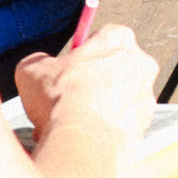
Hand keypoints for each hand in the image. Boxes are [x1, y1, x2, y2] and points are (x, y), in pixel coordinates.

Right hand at [13, 21, 156, 144]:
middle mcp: (140, 67)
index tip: (74, 61)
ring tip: (69, 123)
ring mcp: (145, 99)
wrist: (81, 143)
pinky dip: (105, 131)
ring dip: (98, 109)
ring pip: (119, 100)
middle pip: (117, 68)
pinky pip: (122, 126)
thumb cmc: (61, 101)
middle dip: (94, 82)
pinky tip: (81, 138)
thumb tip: (36, 67)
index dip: (90, 49)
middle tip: (69, 96)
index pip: (111, 34)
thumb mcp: (32, 71)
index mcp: (119, 43)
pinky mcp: (144, 128)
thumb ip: (38, 62)